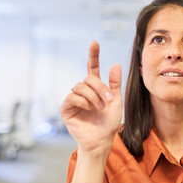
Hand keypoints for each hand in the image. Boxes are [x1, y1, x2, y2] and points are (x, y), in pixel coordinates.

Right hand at [60, 40, 121, 155]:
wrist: (102, 140)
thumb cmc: (109, 122)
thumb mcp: (116, 101)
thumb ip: (114, 84)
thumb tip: (115, 64)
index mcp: (95, 88)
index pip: (92, 68)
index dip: (93, 55)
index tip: (94, 42)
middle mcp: (83, 91)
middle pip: (88, 78)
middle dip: (100, 88)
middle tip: (107, 100)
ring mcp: (74, 99)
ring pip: (80, 86)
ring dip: (93, 96)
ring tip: (99, 107)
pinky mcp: (66, 109)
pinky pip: (72, 97)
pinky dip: (84, 101)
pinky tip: (90, 109)